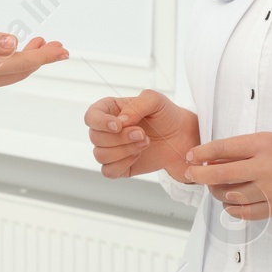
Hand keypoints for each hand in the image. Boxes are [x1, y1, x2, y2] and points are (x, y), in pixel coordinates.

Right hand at [0, 28, 67, 99]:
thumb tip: (15, 42)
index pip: (22, 62)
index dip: (45, 55)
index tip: (63, 49)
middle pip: (21, 71)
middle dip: (42, 57)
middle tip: (59, 46)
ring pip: (11, 74)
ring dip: (28, 60)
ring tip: (41, 43)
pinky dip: (13, 64)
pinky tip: (12, 53)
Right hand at [83, 90, 199, 178]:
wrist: (180, 136)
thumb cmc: (166, 115)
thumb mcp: (155, 100)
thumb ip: (137, 105)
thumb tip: (120, 121)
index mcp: (109, 111)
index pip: (90, 117)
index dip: (100, 122)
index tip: (118, 125)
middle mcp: (106, 130)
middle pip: (95, 138)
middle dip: (121, 138)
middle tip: (143, 134)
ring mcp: (111, 149)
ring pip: (100, 155)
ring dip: (124, 151)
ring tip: (144, 143)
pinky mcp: (118, 166)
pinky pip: (108, 171)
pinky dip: (122, 165)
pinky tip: (137, 156)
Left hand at [181, 132, 271, 219]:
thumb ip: (247, 147)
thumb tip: (215, 156)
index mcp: (264, 144)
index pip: (223, 148)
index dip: (202, 153)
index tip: (191, 155)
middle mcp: (265, 167)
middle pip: (221, 174)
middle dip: (199, 174)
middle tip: (190, 173)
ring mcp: (270, 190)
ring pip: (230, 196)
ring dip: (216, 191)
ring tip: (214, 186)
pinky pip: (244, 213)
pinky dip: (232, 208)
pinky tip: (229, 202)